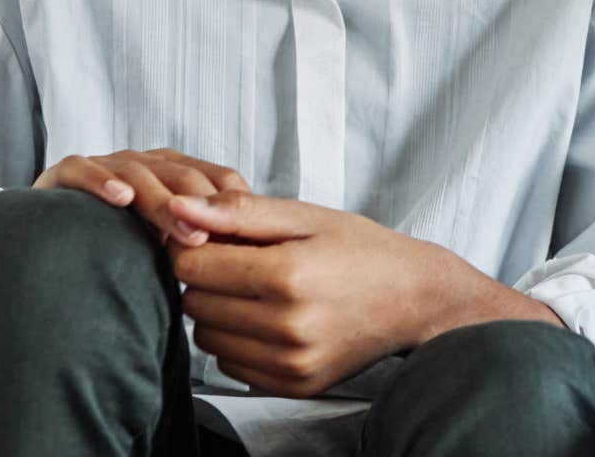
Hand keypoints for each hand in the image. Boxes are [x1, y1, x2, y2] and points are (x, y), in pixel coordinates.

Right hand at [32, 148, 249, 247]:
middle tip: (211, 241)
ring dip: (163, 202)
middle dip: (201, 206)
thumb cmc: (122, 251)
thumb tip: (247, 273)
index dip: (232, 206)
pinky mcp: (64, 175)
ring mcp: (106, 166)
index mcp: (177, 175)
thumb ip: (202, 250)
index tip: (243, 240)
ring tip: (182, 233)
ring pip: (140, 173)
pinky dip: (101, 180)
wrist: (51, 247)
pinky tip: (120, 198)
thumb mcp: (170, 250)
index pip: (217, 179)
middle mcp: (145, 164)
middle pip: (183, 176)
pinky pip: (82, 168)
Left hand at [165, 191, 559, 397]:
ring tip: (259, 292)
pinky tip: (270, 321)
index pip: (190, 265)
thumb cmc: (363, 251)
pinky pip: (230, 366)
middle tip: (245, 263)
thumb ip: (239, 212)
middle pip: (194, 303)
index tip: (220, 238)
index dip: (196, 246)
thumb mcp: (307, 216)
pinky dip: (239, 342)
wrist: (416, 299)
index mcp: (288, 274)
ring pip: (207, 338)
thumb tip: (178, 208)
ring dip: (220, 313)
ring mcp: (291, 362)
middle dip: (207, 279)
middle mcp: (287, 325)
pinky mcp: (294, 385)